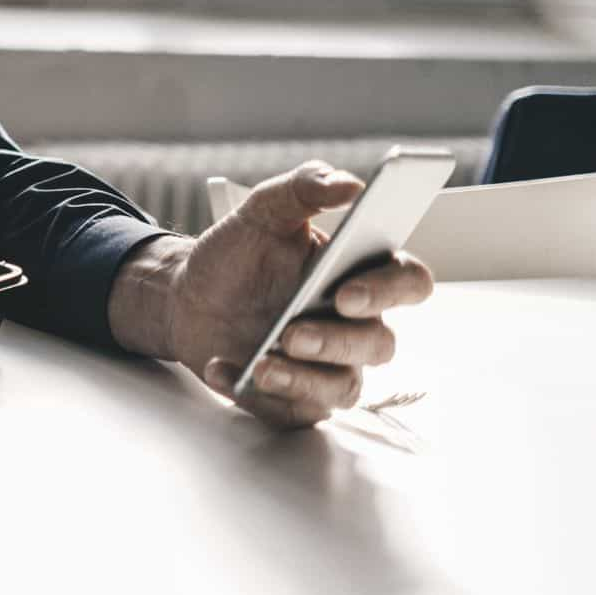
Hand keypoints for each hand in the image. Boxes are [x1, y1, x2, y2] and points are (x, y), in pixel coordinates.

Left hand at [159, 161, 434, 427]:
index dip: (390, 292)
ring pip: (343, 388)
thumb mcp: (263, 211)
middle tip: (292, 332)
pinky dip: (255, 394)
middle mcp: (354, 325)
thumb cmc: (238, 254)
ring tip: (261, 363)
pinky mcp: (296, 400)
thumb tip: (350, 183)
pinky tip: (221, 369)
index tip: (347, 292)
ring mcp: (328, 366)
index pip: (409, 283)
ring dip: (303, 380)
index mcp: (359, 274)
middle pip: (378, 345)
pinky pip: (291, 411)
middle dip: (336, 342)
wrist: (186, 295)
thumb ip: (304, 188)